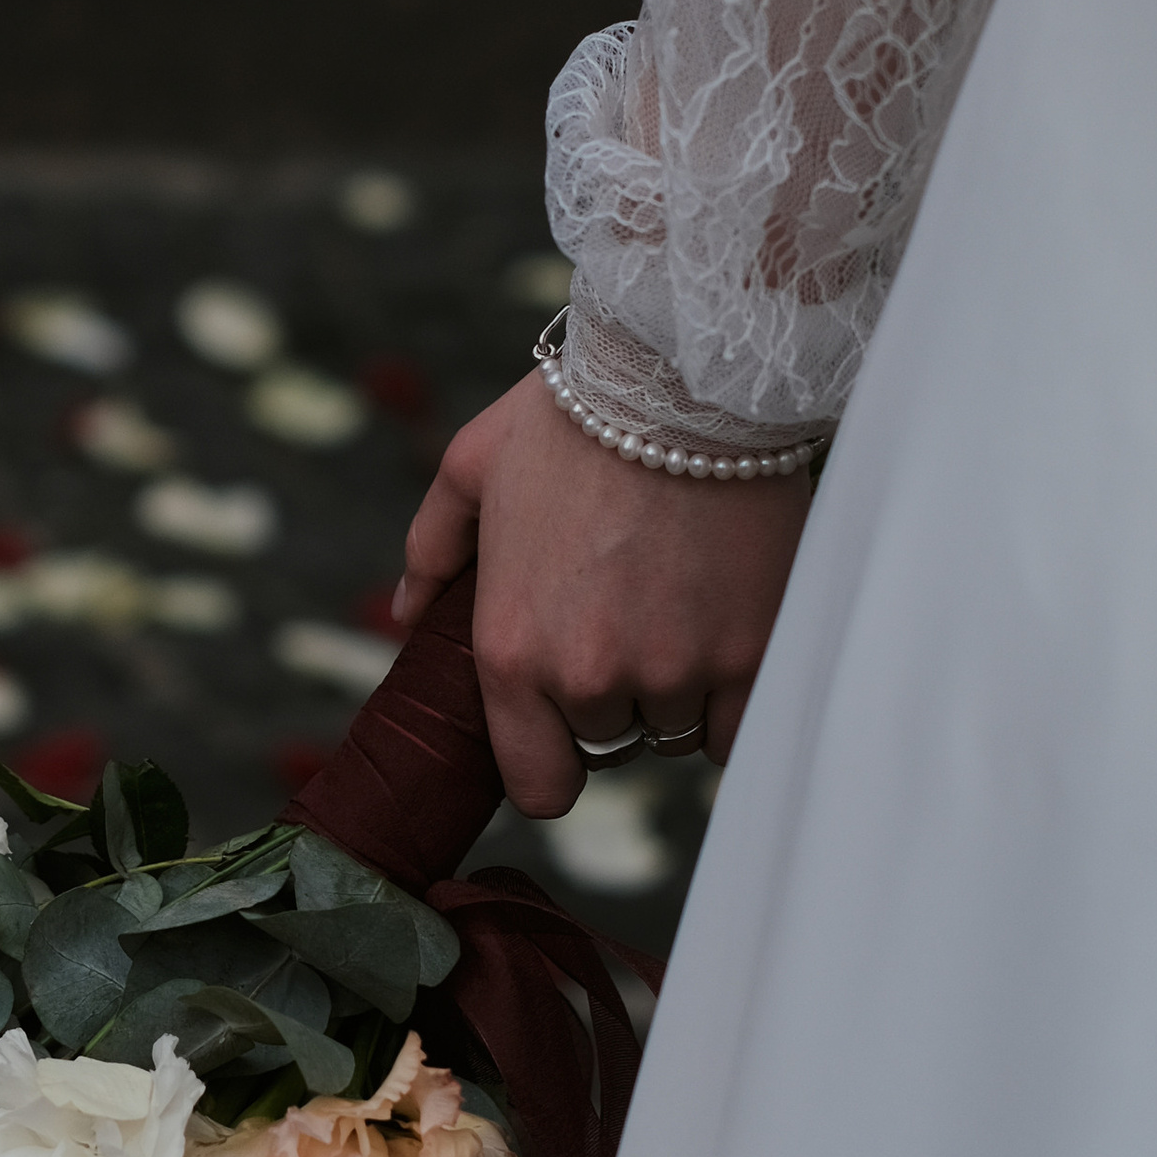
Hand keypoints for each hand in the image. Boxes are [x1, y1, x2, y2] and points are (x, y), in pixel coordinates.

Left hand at [396, 375, 810, 817]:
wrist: (685, 373)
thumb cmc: (572, 413)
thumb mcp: (473, 466)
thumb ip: (433, 547)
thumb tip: (407, 609)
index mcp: (513, 651)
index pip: (537, 784)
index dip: (551, 763)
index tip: (567, 731)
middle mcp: (590, 676)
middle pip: (610, 744)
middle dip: (615, 701)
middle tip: (629, 625)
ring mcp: (674, 669)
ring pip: (676, 730)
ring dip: (676, 691)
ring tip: (678, 610)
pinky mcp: (750, 651)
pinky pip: (737, 726)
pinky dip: (733, 698)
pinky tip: (728, 638)